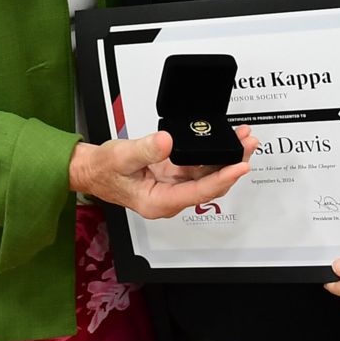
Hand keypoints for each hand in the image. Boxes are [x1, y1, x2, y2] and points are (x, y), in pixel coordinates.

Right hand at [69, 126, 257, 219]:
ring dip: (225, 157)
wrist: (91, 169)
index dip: (222, 178)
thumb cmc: (102, 170)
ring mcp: (173, 185)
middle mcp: (170, 197)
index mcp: (158, 202)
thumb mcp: (121, 157)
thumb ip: (145, 149)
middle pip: (210, 184)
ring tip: (242, 138)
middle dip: (232, 163)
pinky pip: (198, 165)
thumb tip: (167, 142)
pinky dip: (212, 153)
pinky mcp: (172, 173)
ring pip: (207, 174)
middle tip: (248, 144)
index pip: (198, 192)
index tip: (240, 166)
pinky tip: (222, 141)